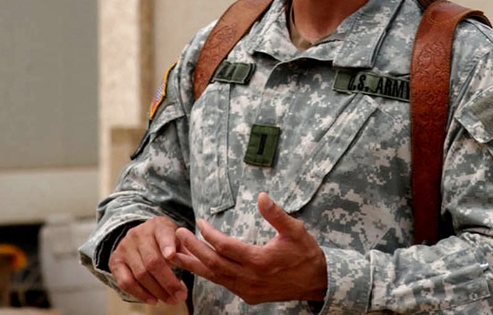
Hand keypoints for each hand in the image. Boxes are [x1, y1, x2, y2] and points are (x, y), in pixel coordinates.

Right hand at [108, 217, 188, 305]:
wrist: (140, 236)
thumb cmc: (165, 240)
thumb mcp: (177, 238)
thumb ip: (187, 249)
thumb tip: (202, 262)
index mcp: (157, 225)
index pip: (162, 233)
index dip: (167, 245)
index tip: (172, 256)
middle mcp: (138, 234)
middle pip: (152, 261)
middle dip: (168, 282)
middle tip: (181, 296)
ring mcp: (125, 247)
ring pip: (140, 274)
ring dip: (157, 291)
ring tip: (171, 300)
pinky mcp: (115, 261)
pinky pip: (125, 282)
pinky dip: (140, 294)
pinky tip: (153, 300)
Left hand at [170, 192, 326, 304]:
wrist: (317, 282)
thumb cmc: (305, 253)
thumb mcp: (295, 230)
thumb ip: (276, 214)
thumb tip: (261, 196)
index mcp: (259, 260)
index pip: (225, 247)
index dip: (209, 234)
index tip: (200, 222)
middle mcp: (250, 278)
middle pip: (214, 263)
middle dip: (193, 249)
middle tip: (178, 234)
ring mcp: (248, 290)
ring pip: (215, 278)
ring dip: (195, 265)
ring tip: (175, 254)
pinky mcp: (249, 296)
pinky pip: (223, 284)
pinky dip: (208, 274)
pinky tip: (198, 266)